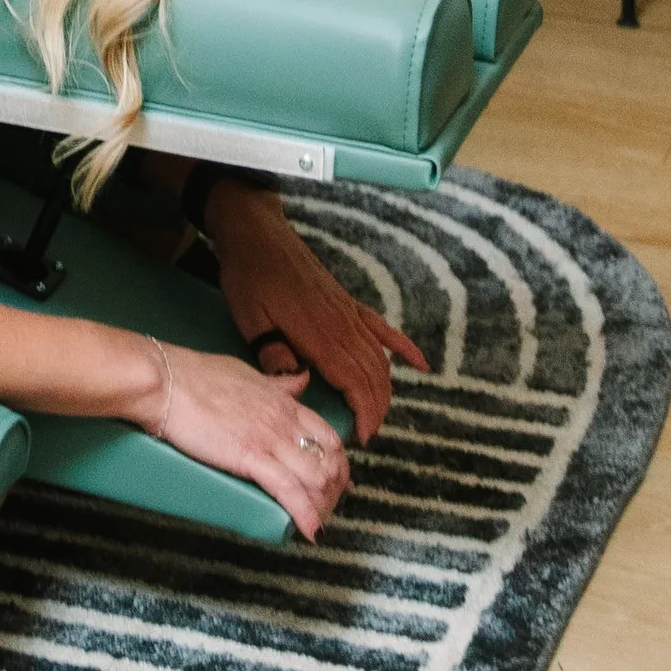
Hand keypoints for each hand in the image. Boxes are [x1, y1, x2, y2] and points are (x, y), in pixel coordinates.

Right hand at [155, 342, 352, 539]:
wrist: (166, 380)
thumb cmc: (195, 375)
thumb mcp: (246, 373)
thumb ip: (276, 383)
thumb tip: (300, 382)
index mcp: (284, 402)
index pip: (329, 438)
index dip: (337, 465)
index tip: (333, 483)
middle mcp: (284, 421)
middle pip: (330, 462)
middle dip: (334, 492)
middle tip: (323, 510)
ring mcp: (269, 438)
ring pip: (316, 478)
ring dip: (322, 507)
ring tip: (314, 524)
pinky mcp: (249, 455)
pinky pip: (288, 489)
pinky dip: (305, 514)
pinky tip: (310, 532)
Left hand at [203, 183, 428, 445]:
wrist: (257, 234)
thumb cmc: (248, 277)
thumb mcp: (249, 319)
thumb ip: (272, 352)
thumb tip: (297, 382)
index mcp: (319, 333)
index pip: (354, 381)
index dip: (363, 412)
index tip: (362, 437)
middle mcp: (342, 323)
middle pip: (373, 374)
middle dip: (375, 408)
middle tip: (367, 434)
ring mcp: (348, 312)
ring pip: (380, 357)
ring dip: (384, 388)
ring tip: (377, 414)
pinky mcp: (347, 302)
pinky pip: (383, 328)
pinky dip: (404, 347)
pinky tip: (421, 364)